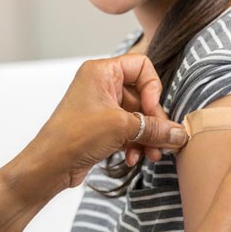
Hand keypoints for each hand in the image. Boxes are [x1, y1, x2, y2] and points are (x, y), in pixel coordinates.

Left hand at [29, 55, 186, 191]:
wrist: (49, 165)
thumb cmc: (74, 136)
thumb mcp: (121, 128)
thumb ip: (155, 128)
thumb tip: (181, 134)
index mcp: (101, 72)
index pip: (141, 66)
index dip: (153, 88)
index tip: (151, 111)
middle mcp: (100, 85)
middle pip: (142, 95)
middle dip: (153, 121)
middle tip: (163, 142)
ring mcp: (100, 107)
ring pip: (136, 116)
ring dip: (146, 137)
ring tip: (152, 157)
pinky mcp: (100, 127)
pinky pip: (127, 130)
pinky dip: (134, 144)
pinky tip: (133, 160)